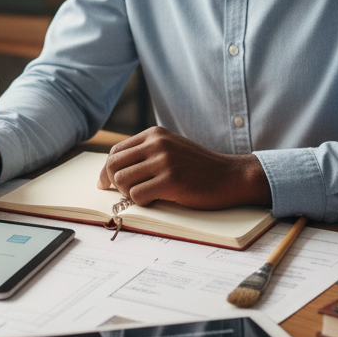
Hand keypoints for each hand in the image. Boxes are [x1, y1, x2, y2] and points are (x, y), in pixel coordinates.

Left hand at [96, 126, 271, 209]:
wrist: (231, 176)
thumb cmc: (199, 168)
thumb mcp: (171, 149)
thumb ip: (146, 153)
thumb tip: (111, 171)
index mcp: (154, 134)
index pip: (116, 151)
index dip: (107, 170)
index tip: (106, 183)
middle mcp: (157, 143)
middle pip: (113, 164)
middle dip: (112, 182)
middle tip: (122, 193)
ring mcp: (164, 161)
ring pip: (122, 181)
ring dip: (127, 193)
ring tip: (144, 195)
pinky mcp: (171, 180)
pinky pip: (137, 195)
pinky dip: (142, 202)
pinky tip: (156, 200)